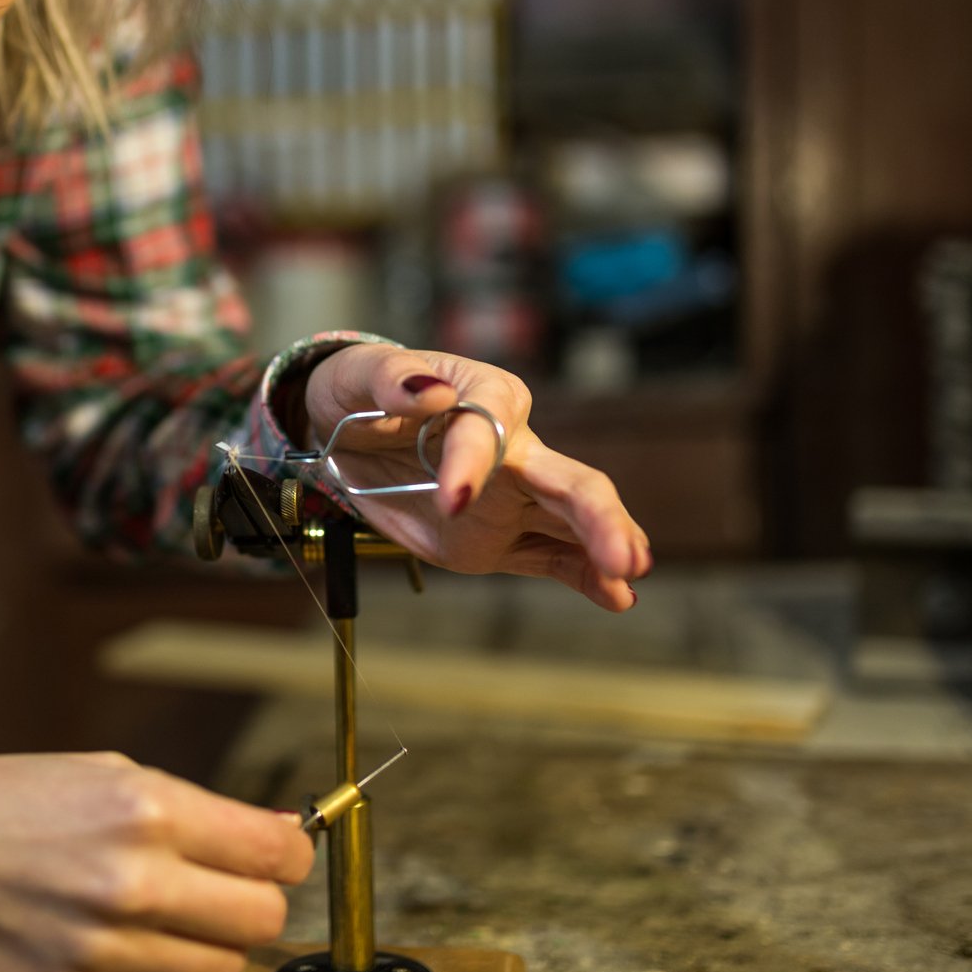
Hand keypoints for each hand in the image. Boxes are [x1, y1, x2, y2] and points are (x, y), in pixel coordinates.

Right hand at [0, 752, 314, 971]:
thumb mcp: (98, 773)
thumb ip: (192, 810)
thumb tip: (278, 837)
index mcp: (141, 810)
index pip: (275, 853)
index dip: (288, 856)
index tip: (276, 858)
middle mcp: (129, 882)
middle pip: (261, 920)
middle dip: (251, 905)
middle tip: (217, 893)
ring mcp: (98, 952)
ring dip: (207, 953)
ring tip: (163, 927)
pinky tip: (138, 965)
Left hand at [302, 344, 650, 609]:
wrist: (342, 435)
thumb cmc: (359, 391)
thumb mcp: (358, 373)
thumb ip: (389, 380)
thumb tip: (429, 393)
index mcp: (485, 394)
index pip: (495, 425)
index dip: (475, 461)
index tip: (451, 500)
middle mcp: (515, 447)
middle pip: (570, 479)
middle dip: (597, 516)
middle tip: (620, 556)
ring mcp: (514, 497)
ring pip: (574, 520)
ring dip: (604, 548)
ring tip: (629, 576)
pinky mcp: (500, 537)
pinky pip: (551, 556)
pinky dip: (583, 576)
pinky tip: (616, 597)